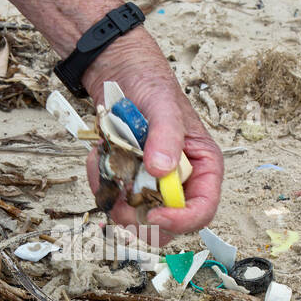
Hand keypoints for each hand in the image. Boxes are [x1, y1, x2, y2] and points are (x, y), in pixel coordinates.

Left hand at [83, 29, 222, 242]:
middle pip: (167, 226)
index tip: (153, 214)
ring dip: (115, 199)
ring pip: (135, 218)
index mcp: (202, 167)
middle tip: (122, 198)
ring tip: (107, 162)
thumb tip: (163, 169)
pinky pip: (113, 201)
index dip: (179, 221)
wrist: (118, 73)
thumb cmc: (150, 84)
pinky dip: (101, 185)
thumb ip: (167, 136)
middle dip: (141, 218)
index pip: (202, 210)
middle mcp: (179, 181)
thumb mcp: (162, 105)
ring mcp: (152, 184)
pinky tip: (99, 158)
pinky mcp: (128, 181)